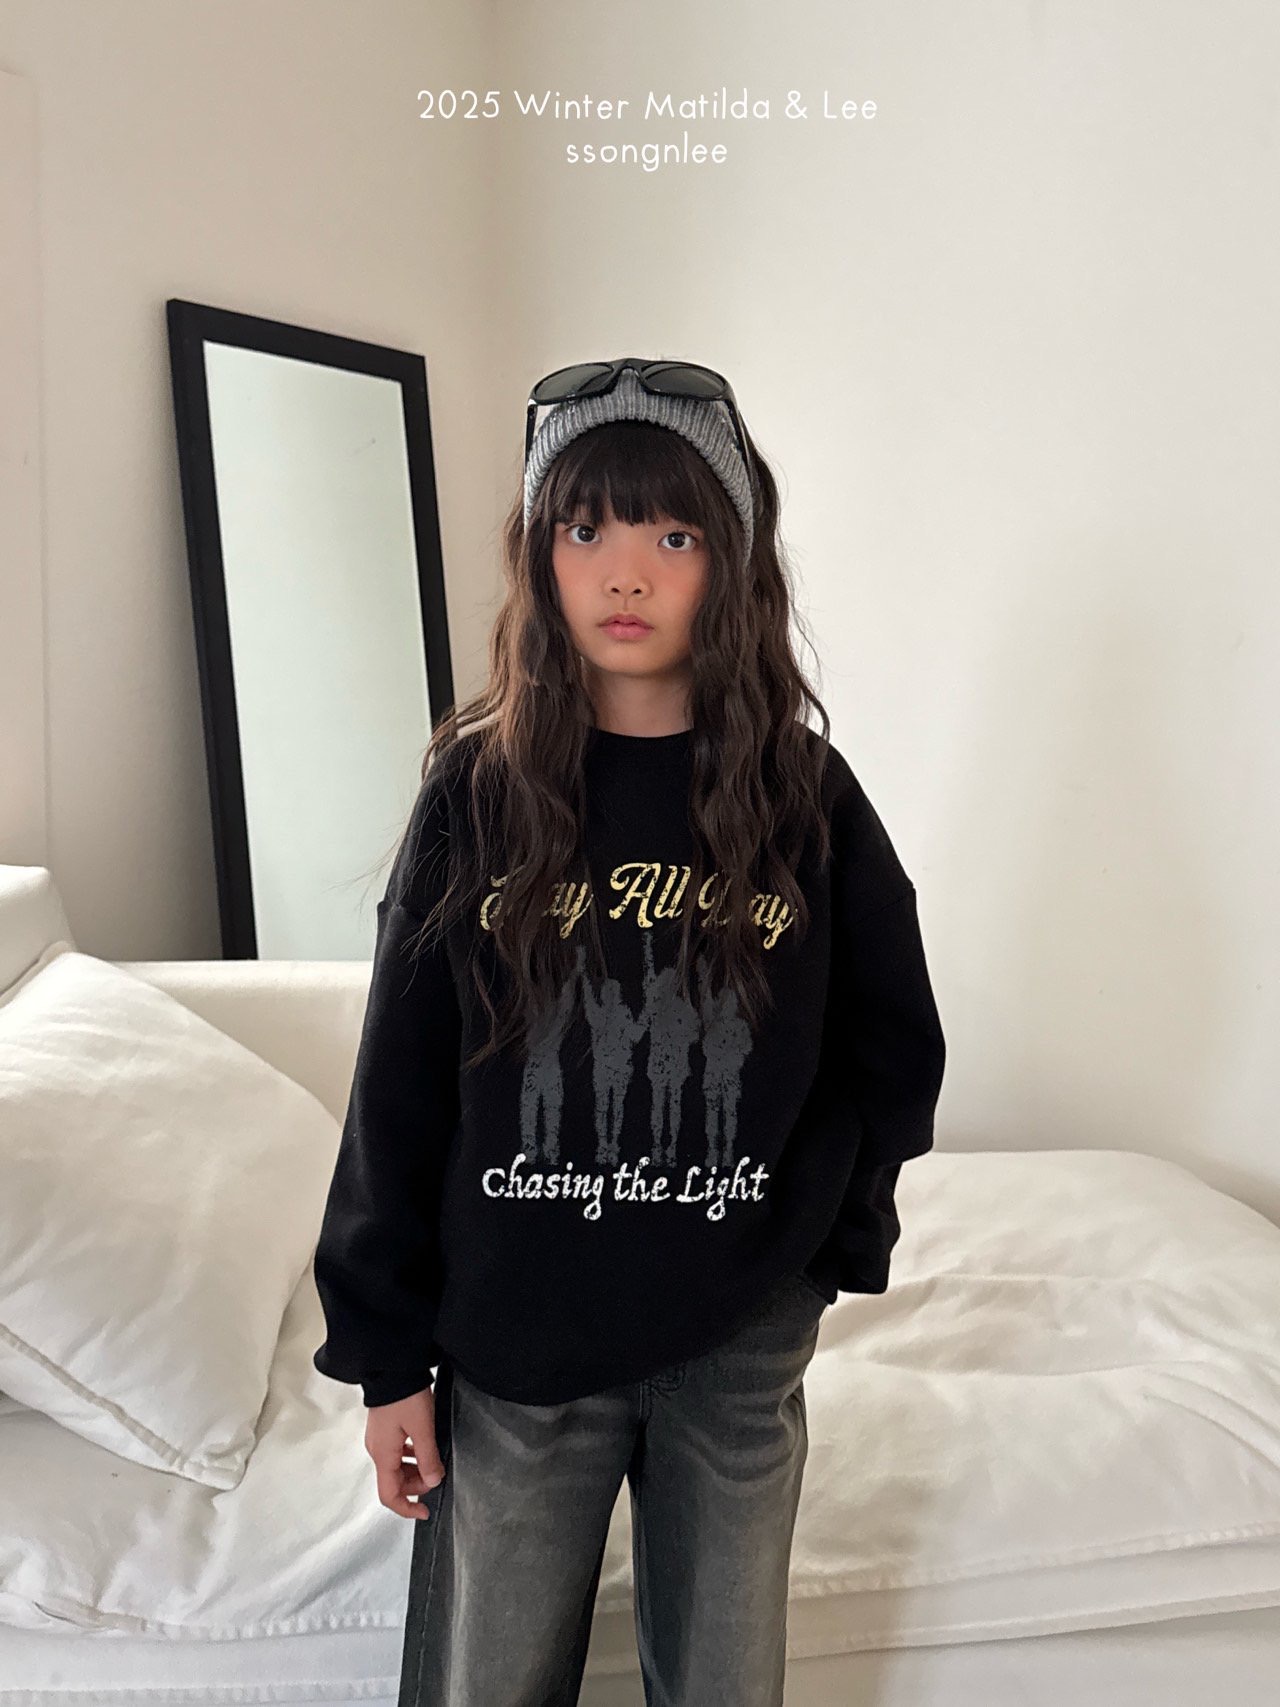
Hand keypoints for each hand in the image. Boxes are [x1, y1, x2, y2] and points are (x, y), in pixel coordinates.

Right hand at [365, 1387, 444, 1519]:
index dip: (407, 1508)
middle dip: (416, 1486)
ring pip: (396, 1467)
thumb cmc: (405, 1395)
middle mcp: (377, 1450)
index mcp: (383, 1455)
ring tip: (433, 1461)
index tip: (425, 1511)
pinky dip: (411, 1456)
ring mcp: (379, 1439)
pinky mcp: (384, 1428)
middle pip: (394, 1482)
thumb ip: (428, 1457)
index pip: (389, 1495)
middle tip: (437, 1475)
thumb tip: (433, 1481)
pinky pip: (396, 1452)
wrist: (391, 1367)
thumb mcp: (422, 1427)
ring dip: (415, 1470)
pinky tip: (424, 1447)